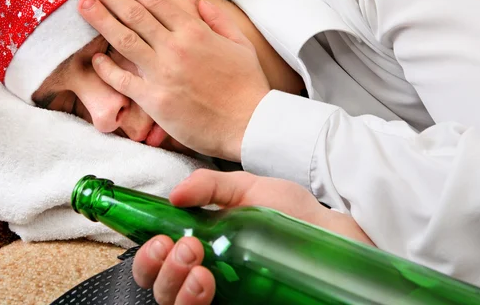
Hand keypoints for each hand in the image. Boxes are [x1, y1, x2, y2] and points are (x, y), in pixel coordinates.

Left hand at [78, 0, 270, 160]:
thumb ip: (219, 20)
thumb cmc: (247, 86)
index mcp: (195, 32)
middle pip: (135, 14)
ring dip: (101, 20)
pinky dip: (107, 69)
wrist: (249, 125)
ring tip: (82, 5)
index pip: (156, 0)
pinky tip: (95, 58)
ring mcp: (163, 74)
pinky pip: (123, 80)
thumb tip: (201, 3)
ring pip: (124, 40)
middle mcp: (175, 48)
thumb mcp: (241, 45)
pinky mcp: (155, 101)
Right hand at [132, 169, 373, 304]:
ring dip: (175, 288)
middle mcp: (205, 274)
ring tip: (199, 268)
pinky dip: (194, 304)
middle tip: (184, 249)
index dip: (148, 254)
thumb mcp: (247, 188)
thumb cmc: (291, 213)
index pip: (158, 259)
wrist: (330, 235)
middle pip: (159, 288)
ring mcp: (223, 297)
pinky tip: (208, 285)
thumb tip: (175, 195)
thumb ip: (210, 186)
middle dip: (160, 270)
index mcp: (200, 244)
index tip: (162, 239)